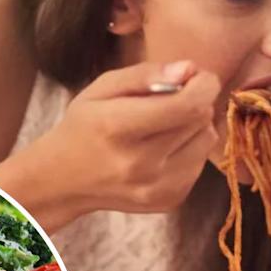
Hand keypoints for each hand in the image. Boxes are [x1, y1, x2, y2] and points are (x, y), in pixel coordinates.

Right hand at [0, 60, 220, 228]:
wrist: (63, 182)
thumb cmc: (84, 126)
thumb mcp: (102, 89)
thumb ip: (146, 74)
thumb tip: (189, 69)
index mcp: (118, 128)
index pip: (187, 105)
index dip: (204, 84)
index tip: (199, 76)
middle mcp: (140, 163)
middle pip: (201, 119)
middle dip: (196, 100)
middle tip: (176, 98)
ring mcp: (157, 187)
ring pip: (207, 140)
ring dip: (195, 126)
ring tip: (165, 126)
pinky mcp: (170, 201)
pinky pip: (200, 163)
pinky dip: (190, 150)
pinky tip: (163, 149)